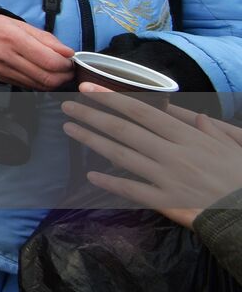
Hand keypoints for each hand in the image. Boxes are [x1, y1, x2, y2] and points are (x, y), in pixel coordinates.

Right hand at [0, 14, 74, 89]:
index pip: (49, 61)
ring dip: (54, 81)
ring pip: (39, 85)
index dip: (65, 64)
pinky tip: (43, 74)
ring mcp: (2, 70)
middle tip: (68, 69)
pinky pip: (28, 86)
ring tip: (57, 72)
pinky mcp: (1, 79)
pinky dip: (40, 83)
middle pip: (46, 77)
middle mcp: (6, 56)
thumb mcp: (24, 25)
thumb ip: (48, 40)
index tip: (70, 60)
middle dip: (64, 76)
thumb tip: (68, 53)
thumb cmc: (1, 27)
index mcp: (13, 38)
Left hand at [63, 83, 241, 226]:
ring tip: (69, 129)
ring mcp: (167, 178)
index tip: (87, 89)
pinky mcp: (166, 202)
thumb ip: (209, 129)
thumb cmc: (241, 178)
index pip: (142, 111)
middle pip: (124, 129)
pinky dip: (110, 182)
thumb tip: (193, 115)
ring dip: (92, 140)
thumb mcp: (231, 146)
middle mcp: (173, 153)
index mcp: (187, 136)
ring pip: (121, 155)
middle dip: (91, 115)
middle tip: (67, 106)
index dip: (111, 98)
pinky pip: (132, 190)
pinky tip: (91, 175)